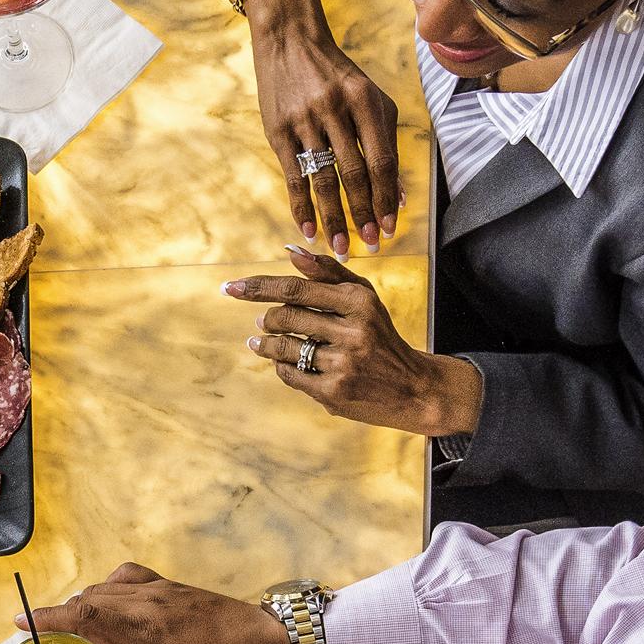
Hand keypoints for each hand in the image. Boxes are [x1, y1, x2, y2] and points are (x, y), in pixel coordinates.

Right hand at [30, 563, 295, 643]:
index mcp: (141, 632)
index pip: (82, 615)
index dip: (48, 617)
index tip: (20, 623)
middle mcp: (146, 604)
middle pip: (90, 597)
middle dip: (61, 612)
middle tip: (41, 632)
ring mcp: (162, 590)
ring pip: (109, 585)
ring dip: (86, 599)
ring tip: (74, 622)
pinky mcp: (176, 586)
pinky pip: (131, 577)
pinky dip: (111, 587)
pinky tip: (115, 603)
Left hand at [226, 245, 483, 436]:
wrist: (412, 388)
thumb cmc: (380, 335)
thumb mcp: (364, 298)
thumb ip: (328, 272)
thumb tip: (289, 249)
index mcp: (359, 301)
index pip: (297, 289)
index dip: (259, 288)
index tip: (230, 288)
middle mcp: (354, 330)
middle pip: (287, 318)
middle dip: (268, 319)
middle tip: (263, 322)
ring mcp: (344, 364)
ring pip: (284, 348)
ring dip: (265, 345)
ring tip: (259, 343)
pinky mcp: (335, 393)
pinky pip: (290, 375)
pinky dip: (281, 366)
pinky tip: (282, 362)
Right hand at [245, 0, 402, 250]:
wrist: (290, 40)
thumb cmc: (337, 75)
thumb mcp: (369, 97)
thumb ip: (386, 141)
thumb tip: (398, 194)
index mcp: (365, 100)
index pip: (381, 159)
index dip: (387, 197)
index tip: (391, 227)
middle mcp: (335, 109)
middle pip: (354, 173)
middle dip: (364, 214)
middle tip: (370, 245)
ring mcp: (304, 119)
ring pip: (323, 178)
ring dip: (334, 218)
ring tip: (341, 246)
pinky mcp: (278, 129)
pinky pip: (293, 175)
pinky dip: (302, 206)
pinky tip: (309, 230)